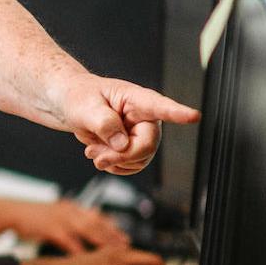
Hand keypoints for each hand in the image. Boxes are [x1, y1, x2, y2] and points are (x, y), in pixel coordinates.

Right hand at [7, 201, 127, 254]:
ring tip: (113, 253)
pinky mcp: (51, 228)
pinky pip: (70, 241)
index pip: (98, 217)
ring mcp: (61, 219)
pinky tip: (88, 258)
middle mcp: (70, 211)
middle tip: (126, 246)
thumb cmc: (33, 216)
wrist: (11, 212)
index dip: (112, 227)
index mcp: (72, 207)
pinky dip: (80, 250)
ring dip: (102, 241)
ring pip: (88, 230)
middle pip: (97, 223)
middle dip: (112, 235)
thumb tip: (93, 217)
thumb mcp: (56, 212)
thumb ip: (74, 216)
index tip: (124, 238)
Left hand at [48, 74, 198, 174]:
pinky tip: (101, 156)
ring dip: (114, 162)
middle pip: (147, 145)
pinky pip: (132, 166)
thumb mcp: (85, 107)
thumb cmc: (80, 97)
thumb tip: (123, 145)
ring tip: (94, 151)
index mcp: (137, 99)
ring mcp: (141, 133)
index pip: (160, 106)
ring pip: (140, 160)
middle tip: (97, 157)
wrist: (72, 106)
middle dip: (121, 156)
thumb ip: (104, 123)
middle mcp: (145, 117)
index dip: (178, 113)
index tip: (194, 116)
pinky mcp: (134, 147)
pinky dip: (114, 166)